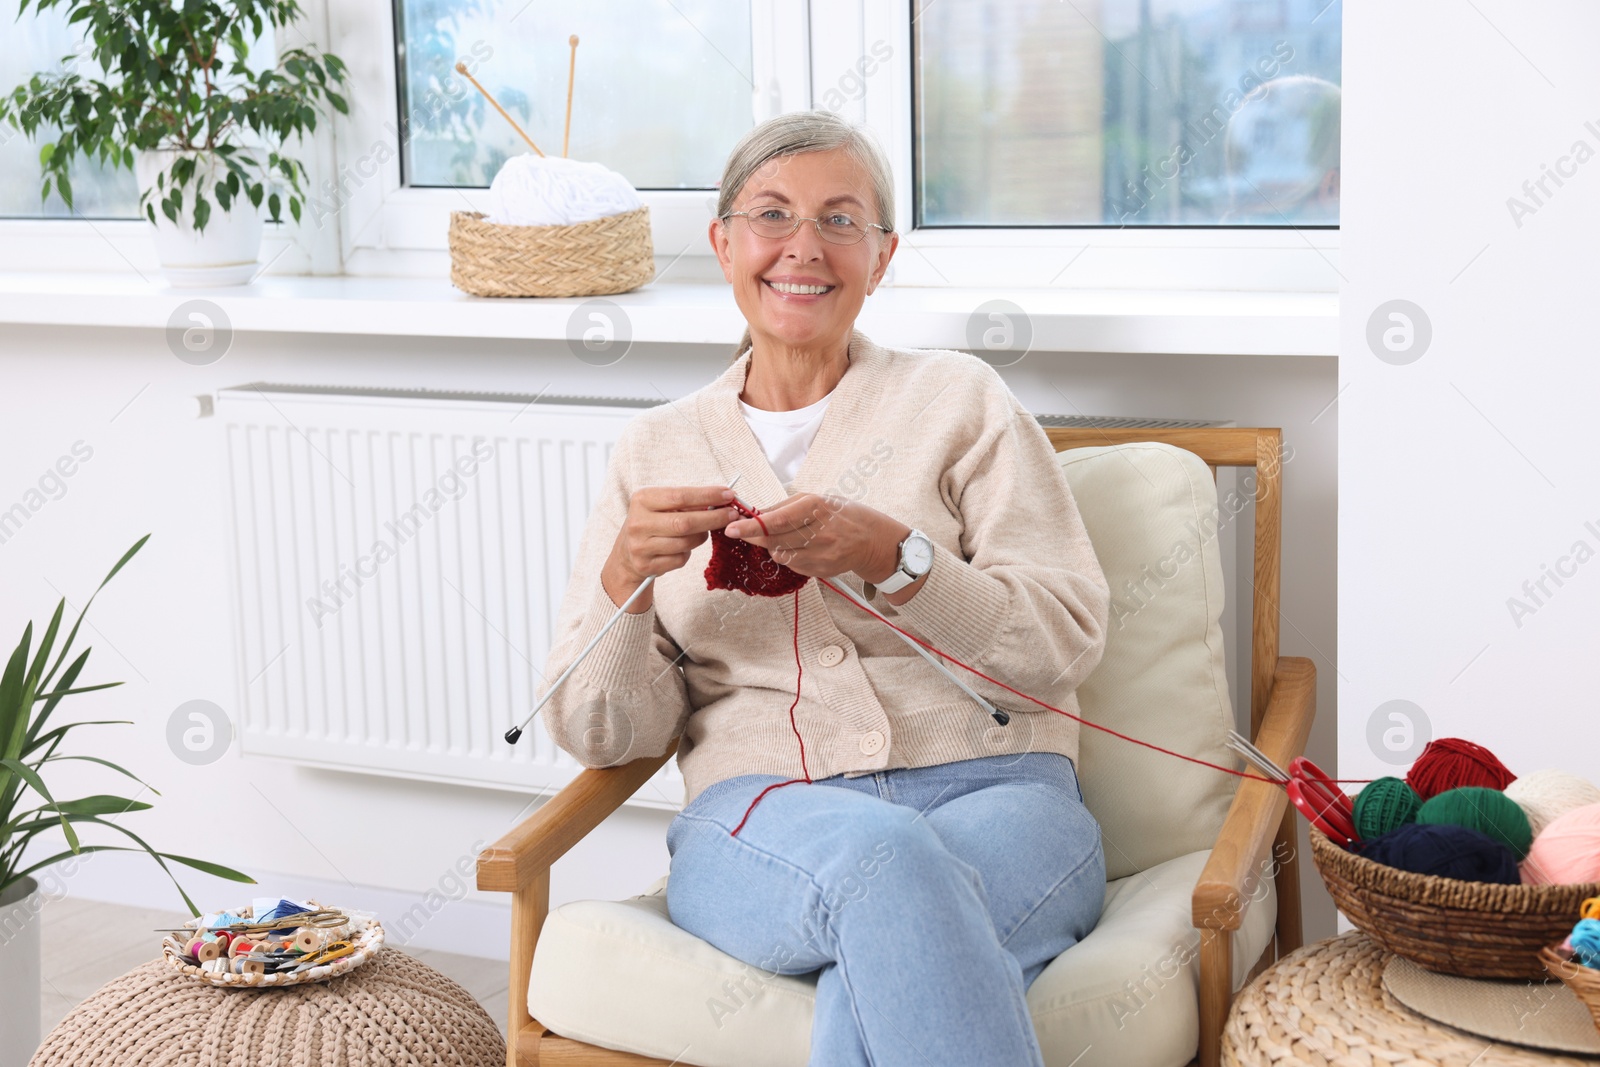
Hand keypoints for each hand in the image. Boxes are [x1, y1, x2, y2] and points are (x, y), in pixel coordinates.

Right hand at [603, 485, 739, 611]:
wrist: (626, 554)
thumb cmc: (652, 523)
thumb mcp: (661, 506)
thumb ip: (687, 502)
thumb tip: (722, 499)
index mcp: (642, 500)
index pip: (680, 496)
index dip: (707, 496)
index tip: (728, 495)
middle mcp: (638, 522)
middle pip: (685, 522)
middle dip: (713, 518)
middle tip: (732, 515)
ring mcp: (640, 546)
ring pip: (686, 543)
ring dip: (701, 537)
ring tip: (701, 532)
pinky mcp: (646, 565)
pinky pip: (680, 559)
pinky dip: (688, 553)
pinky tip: (682, 548)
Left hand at [725, 493, 907, 584]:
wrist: (873, 541)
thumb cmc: (843, 515)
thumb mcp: (818, 499)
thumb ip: (785, 506)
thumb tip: (756, 513)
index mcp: (816, 508)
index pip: (776, 520)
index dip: (751, 525)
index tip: (732, 526)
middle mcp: (819, 532)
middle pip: (773, 540)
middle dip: (751, 536)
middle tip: (737, 532)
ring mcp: (820, 554)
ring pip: (779, 554)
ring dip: (770, 546)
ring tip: (777, 537)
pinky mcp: (821, 570)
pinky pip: (792, 564)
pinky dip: (787, 556)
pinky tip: (796, 547)